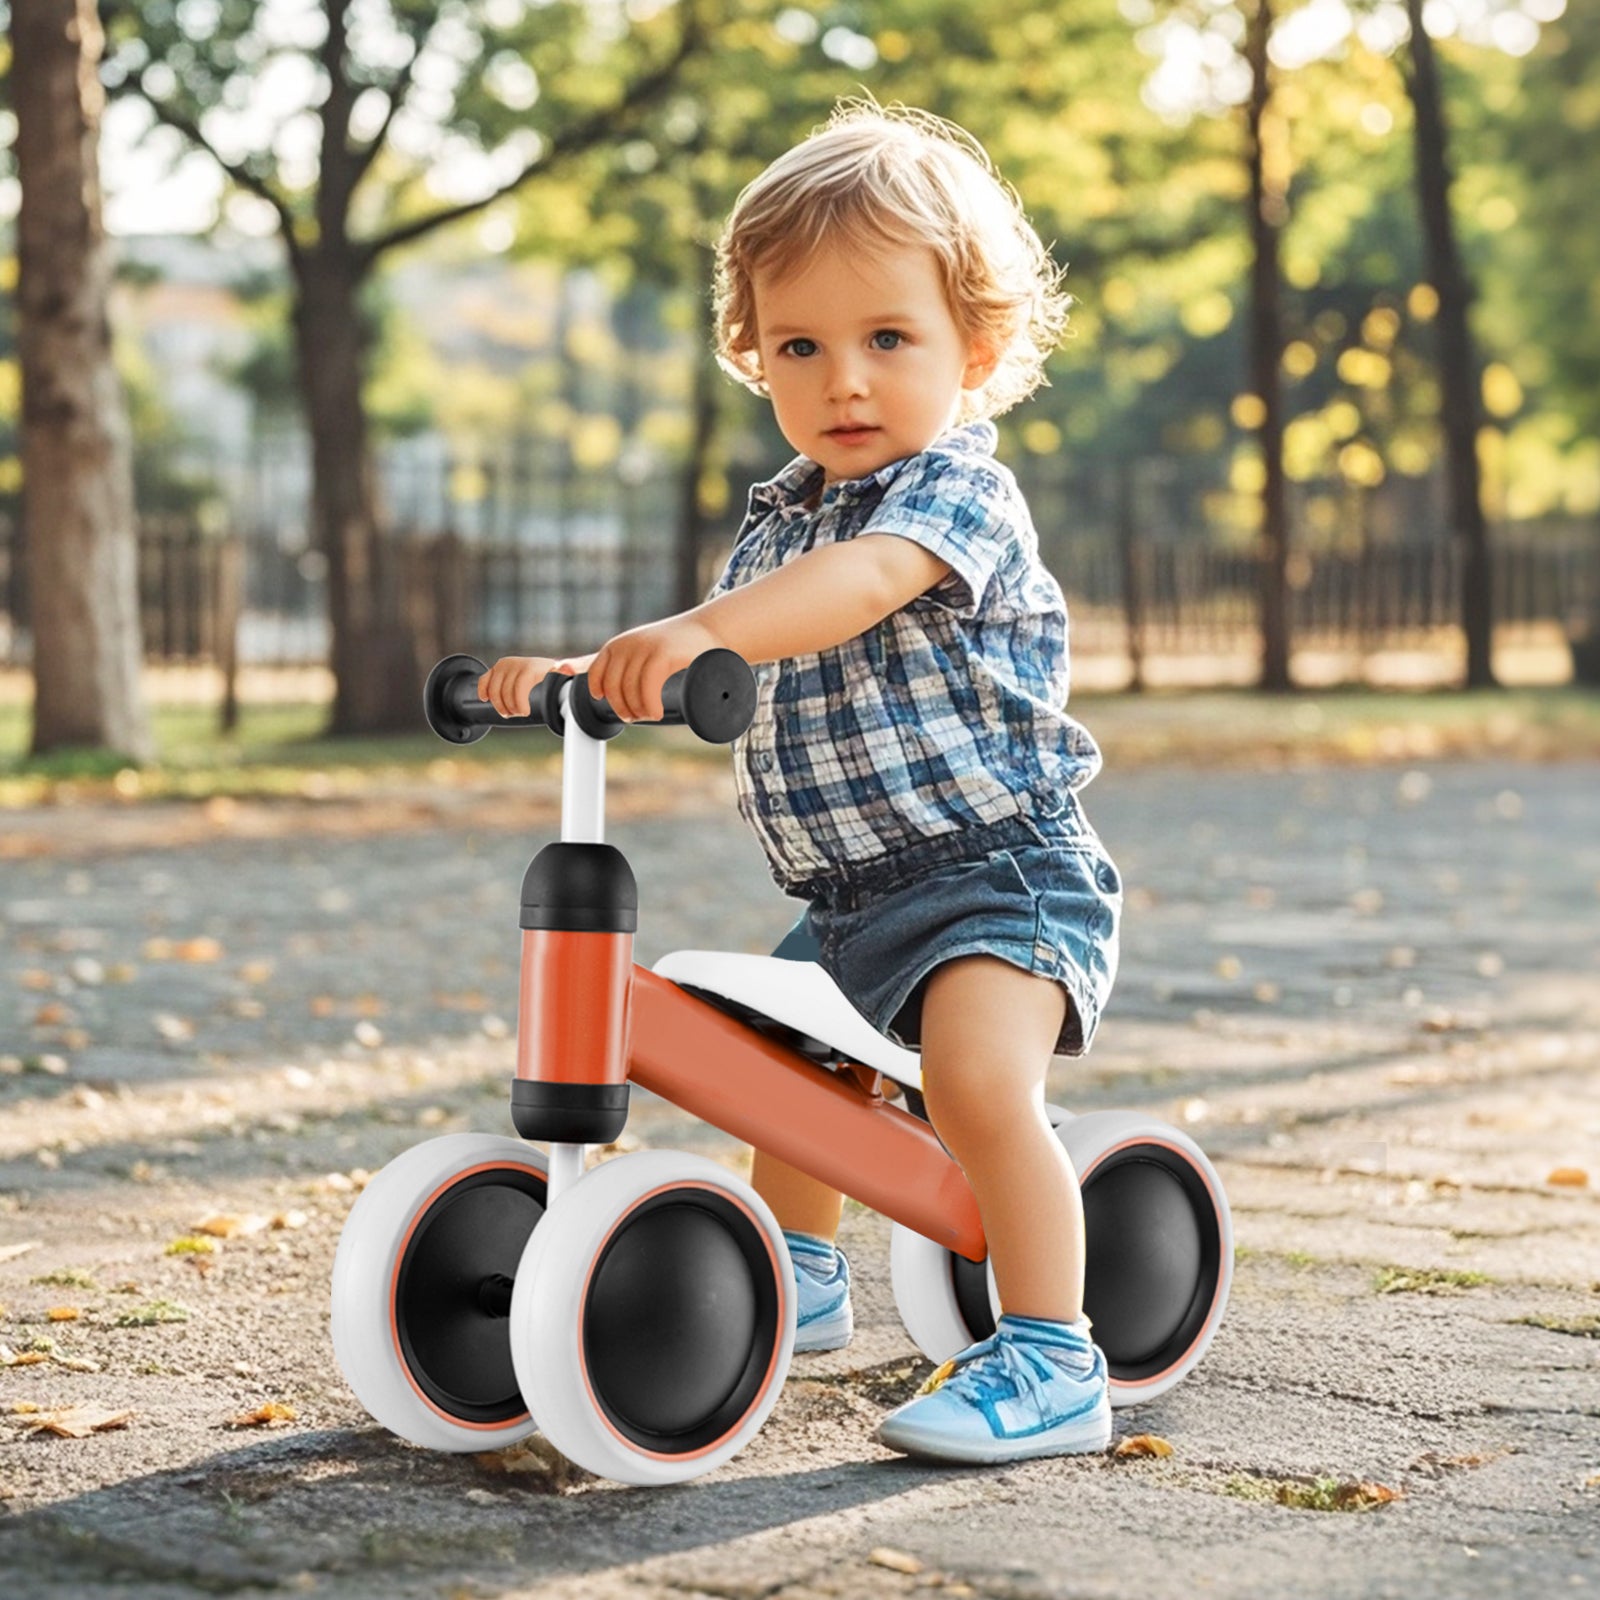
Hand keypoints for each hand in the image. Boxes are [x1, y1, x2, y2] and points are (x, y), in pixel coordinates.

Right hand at [477, 653, 595, 717]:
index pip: (519, 685)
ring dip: (499, 705)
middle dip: (511, 707)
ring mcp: (503, 666)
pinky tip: (486, 700)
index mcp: (531, 666)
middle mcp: (515, 663)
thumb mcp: (564, 676)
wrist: (546, 670)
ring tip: (509, 712)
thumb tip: (567, 667)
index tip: (525, 713)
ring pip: (493, 689)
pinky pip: (484, 681)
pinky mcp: (495, 670)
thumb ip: (568, 670)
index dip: (519, 702)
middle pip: (505, 691)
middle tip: (519, 714)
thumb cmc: (555, 677)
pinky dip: (483, 691)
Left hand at [587, 617, 720, 721]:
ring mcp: (645, 648)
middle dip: (622, 708)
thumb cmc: (668, 646)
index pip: (597, 678)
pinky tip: (656, 712)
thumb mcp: (630, 652)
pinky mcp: (664, 654)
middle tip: (636, 716)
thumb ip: (598, 660)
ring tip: (649, 714)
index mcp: (616, 647)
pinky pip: (647, 685)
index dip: (605, 698)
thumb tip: (559, 668)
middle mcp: (627, 645)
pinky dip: (650, 704)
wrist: (707, 632)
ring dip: (638, 709)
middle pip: (613, 688)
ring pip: (630, 689)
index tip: (622, 709)